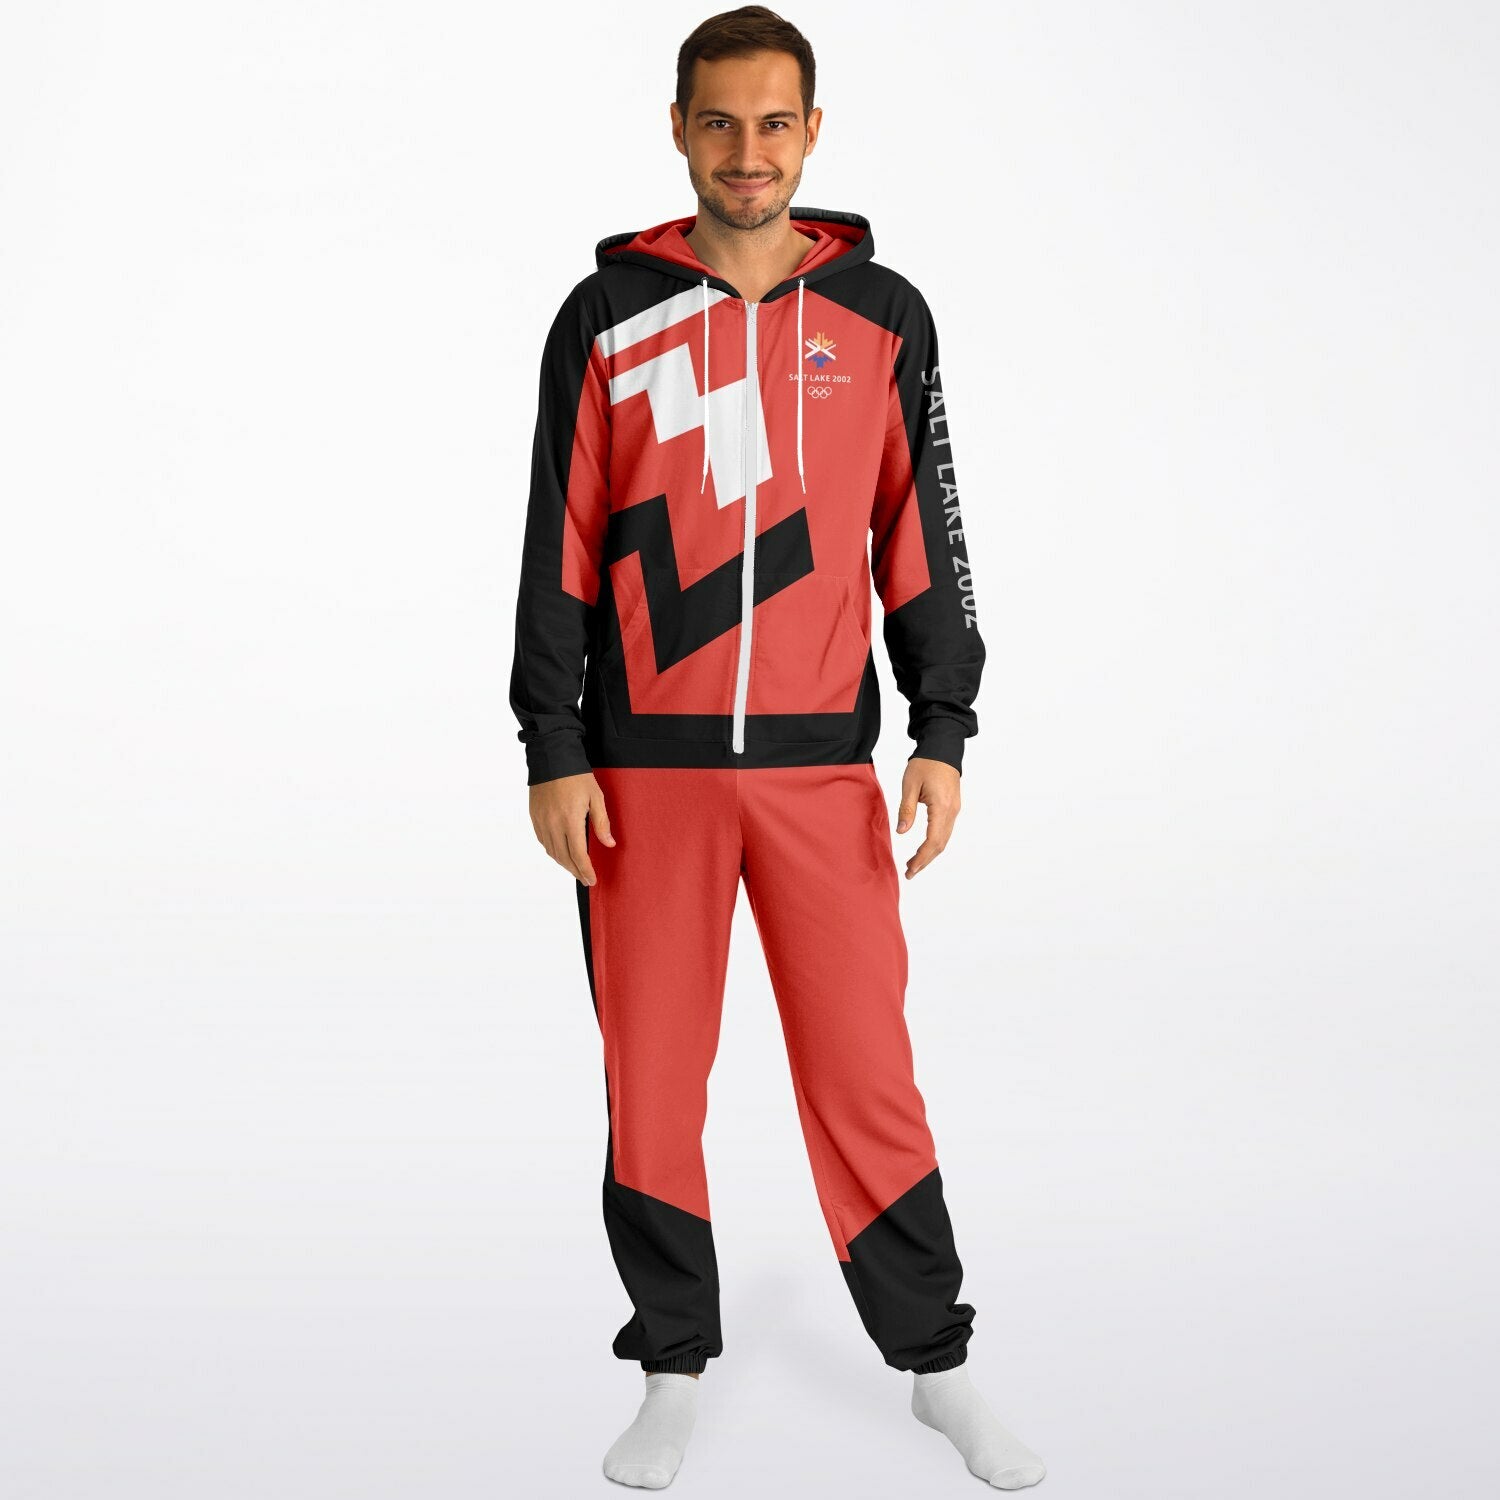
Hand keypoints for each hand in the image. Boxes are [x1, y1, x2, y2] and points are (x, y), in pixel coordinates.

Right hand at [528, 772, 615, 884]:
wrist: (552, 758)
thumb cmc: (577, 776)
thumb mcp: (596, 797)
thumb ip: (602, 823)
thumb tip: (609, 844)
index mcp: (570, 820)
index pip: (578, 854)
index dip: (585, 870)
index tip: (592, 880)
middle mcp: (553, 824)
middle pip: (564, 857)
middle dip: (576, 871)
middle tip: (586, 879)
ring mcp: (541, 821)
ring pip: (552, 852)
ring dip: (564, 864)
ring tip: (576, 869)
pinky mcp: (534, 817)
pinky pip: (543, 841)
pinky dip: (553, 852)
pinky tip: (561, 853)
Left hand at [894, 757, 960, 878]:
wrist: (943, 748)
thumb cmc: (925, 763)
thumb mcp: (910, 784)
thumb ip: (906, 809)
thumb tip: (902, 832)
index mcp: (941, 807)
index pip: (933, 840)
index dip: (922, 857)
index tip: (911, 869)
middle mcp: (952, 811)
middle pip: (940, 844)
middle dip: (925, 860)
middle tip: (910, 872)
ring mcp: (954, 809)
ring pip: (944, 839)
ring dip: (930, 853)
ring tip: (914, 863)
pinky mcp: (953, 807)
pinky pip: (945, 830)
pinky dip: (935, 843)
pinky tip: (924, 847)